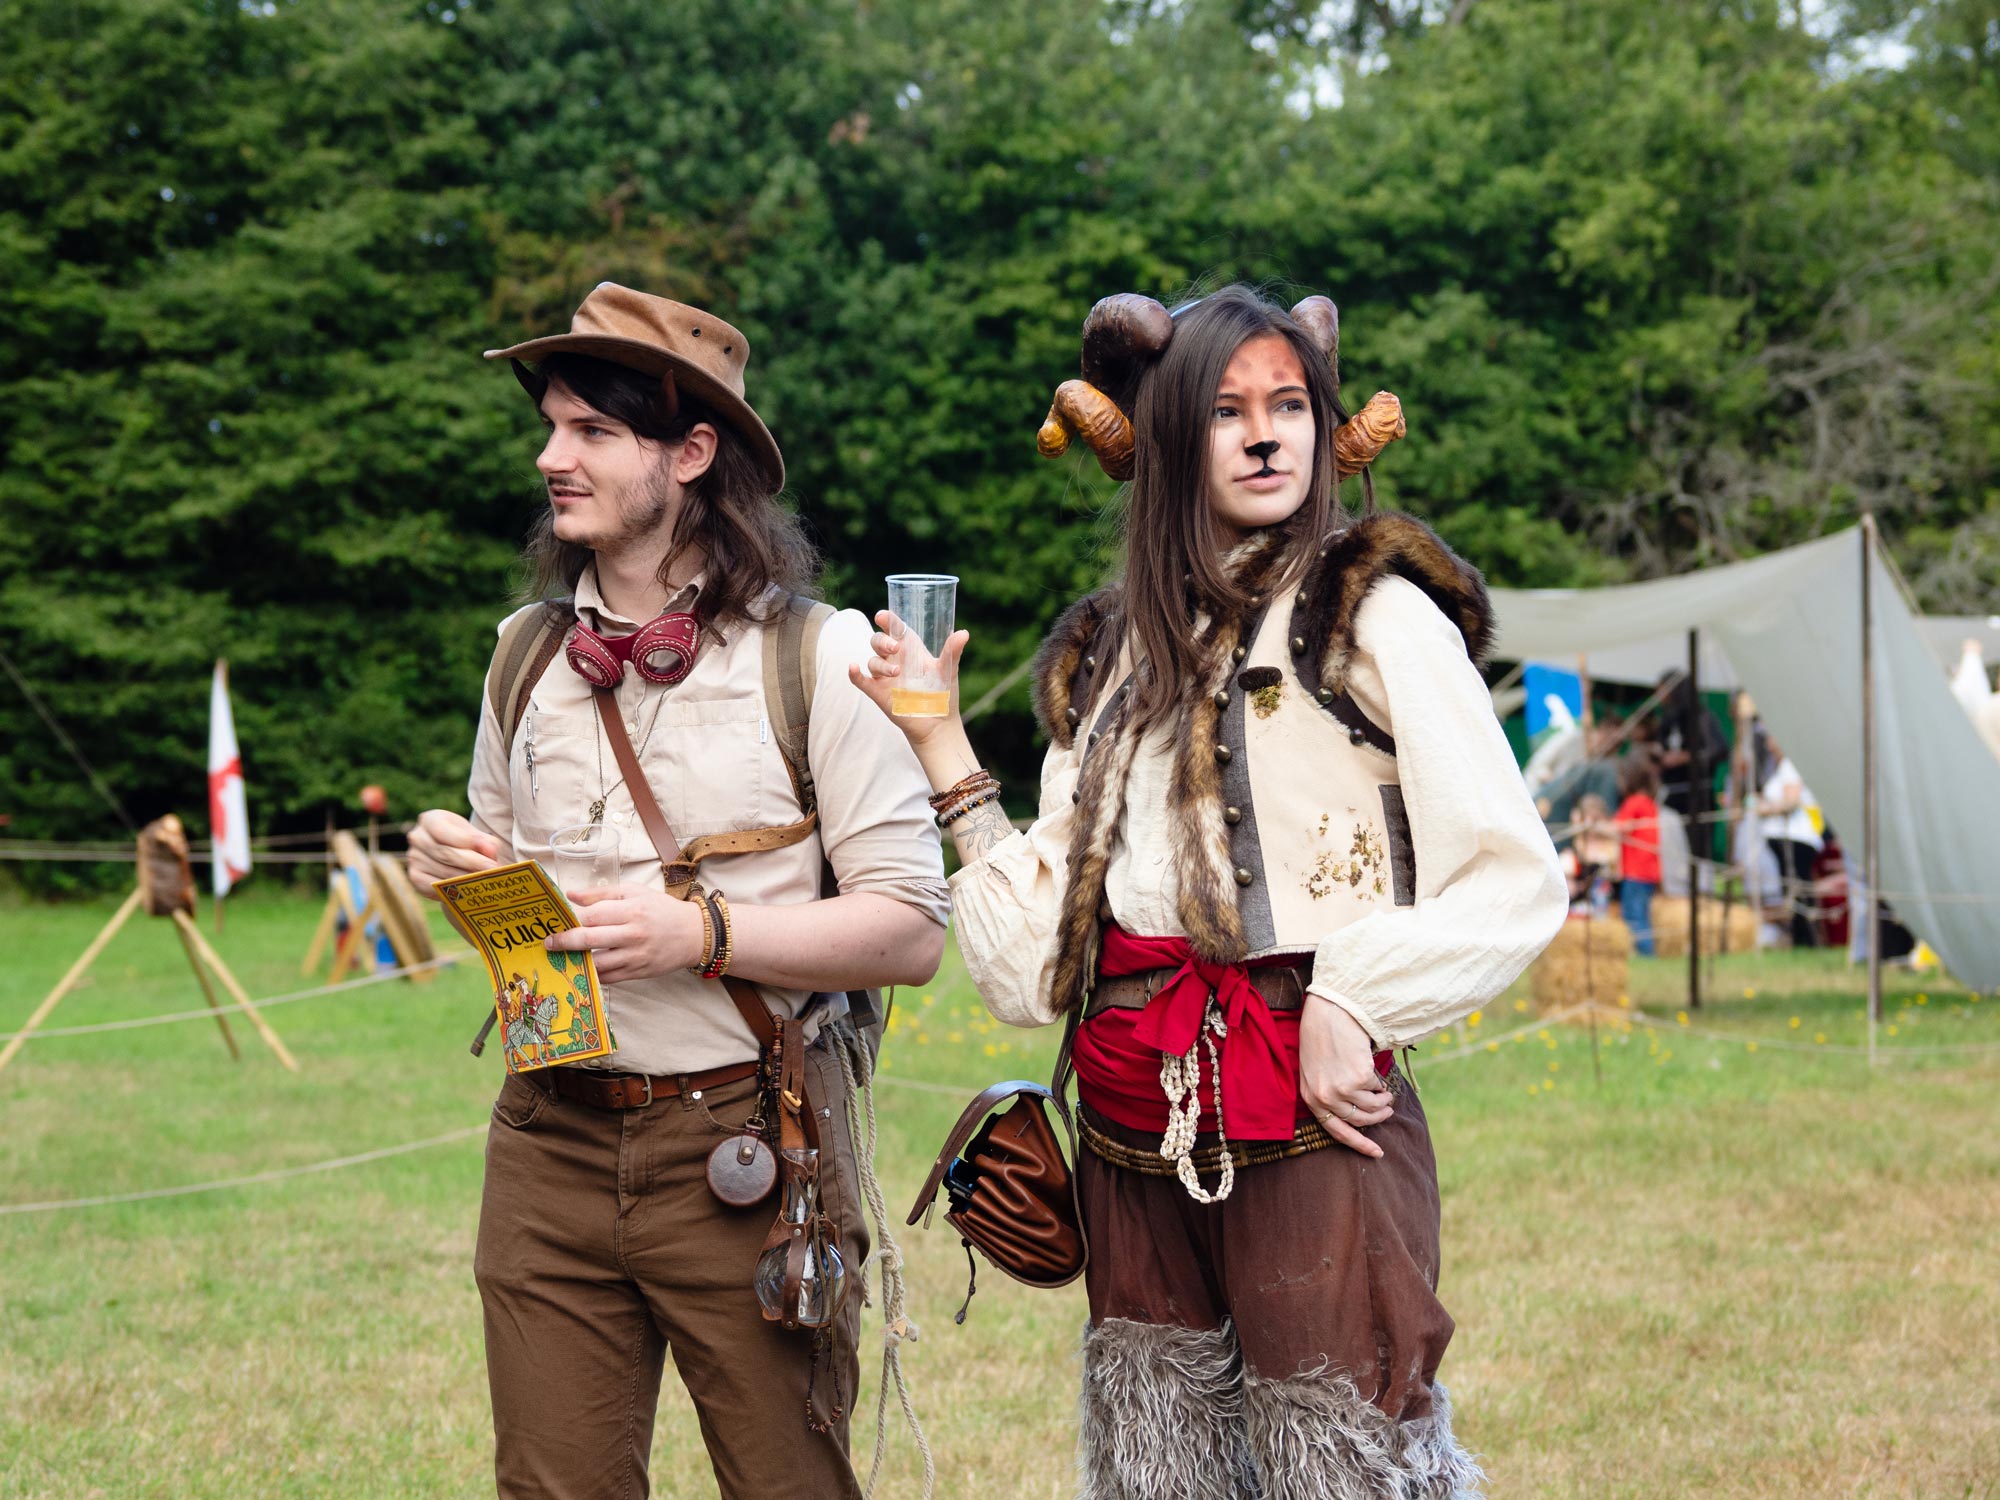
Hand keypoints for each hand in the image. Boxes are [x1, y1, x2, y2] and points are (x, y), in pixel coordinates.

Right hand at [408, 809, 504, 893]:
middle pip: (445, 853)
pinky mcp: (415, 877)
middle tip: (492, 870)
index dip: (467, 841)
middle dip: (472, 863)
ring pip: (443, 872)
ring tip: (486, 881)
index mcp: (430, 820)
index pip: (444, 831)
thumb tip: (490, 850)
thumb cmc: (467, 841)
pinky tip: (471, 890)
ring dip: (466, 878)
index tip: (490, 852)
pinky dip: (454, 890)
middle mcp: (418, 837)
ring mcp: (414, 858)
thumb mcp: (477, 836)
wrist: (453, 854)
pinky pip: (435, 887)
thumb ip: (486, 842)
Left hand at [544, 885, 704, 983]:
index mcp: (632, 910)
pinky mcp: (637, 973)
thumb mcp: (635, 892)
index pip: (593, 915)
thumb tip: (571, 896)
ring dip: (575, 961)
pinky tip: (581, 968)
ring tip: (561, 957)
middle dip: (564, 942)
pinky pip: (608, 978)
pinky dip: (592, 974)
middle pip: (589, 940)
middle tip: (549, 943)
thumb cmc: (662, 910)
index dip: (571, 919)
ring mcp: (635, 957)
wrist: (694, 935)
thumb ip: (602, 892)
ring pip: (596, 963)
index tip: (556, 922)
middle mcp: (633, 934)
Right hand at [846, 610, 970, 746]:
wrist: (938, 723)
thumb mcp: (948, 670)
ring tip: (896, 672)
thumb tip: (964, 633)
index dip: (887, 620)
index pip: (895, 629)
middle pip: (878, 641)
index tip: (882, 616)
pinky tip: (853, 668)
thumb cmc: (943, 694)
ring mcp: (885, 677)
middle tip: (895, 648)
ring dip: (881, 663)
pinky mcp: (878, 693)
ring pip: (872, 661)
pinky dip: (854, 674)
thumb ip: (952, 651)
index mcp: (911, 650)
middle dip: (882, 640)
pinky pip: (861, 680)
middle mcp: (895, 660)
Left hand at [1297, 994, 1392, 1158]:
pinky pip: (1378, 1089)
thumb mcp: (1315, 1070)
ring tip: (1385, 1092)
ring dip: (1383, 1101)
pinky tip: (1377, 1072)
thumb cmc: (1323, 1038)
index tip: (1378, 1153)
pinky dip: (1382, 1084)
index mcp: (1310, 1098)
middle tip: (1388, 1110)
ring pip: (1372, 1107)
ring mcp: (1341, 1089)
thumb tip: (1356, 1116)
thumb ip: (1328, 1094)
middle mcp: (1323, 1098)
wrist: (1330, 1013)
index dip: (1359, 1145)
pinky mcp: (1358, 1078)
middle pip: (1360, 1121)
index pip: (1337, 1132)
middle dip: (1378, 1118)